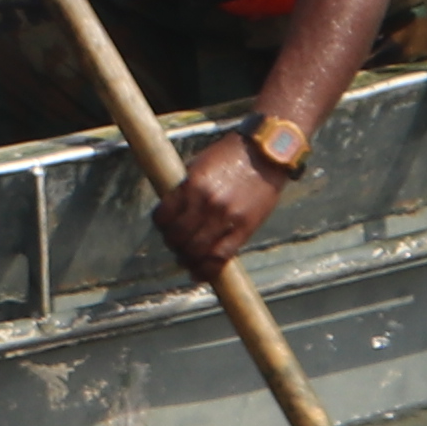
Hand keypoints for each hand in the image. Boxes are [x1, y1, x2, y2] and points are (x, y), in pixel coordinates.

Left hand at [153, 125, 294, 273]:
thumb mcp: (200, 165)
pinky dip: (206, 269)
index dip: (160, 225)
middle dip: (173, 244)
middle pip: (178, 237)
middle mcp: (206, 202)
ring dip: (187, 258)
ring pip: (196, 250)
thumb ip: (186, 189)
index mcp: (192, 184)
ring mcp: (225, 217)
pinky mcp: (244, 229)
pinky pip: (220, 257)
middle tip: (176, 244)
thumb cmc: (231, 156)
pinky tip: (198, 272)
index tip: (164, 227)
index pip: (164, 216)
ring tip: (187, 258)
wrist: (266, 153)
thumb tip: (172, 211)